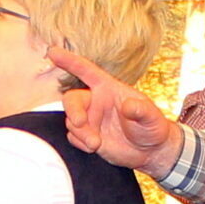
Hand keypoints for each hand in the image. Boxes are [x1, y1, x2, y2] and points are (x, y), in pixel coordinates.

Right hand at [51, 48, 184, 177]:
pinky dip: (80, 143)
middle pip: (72, 100)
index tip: (53, 52)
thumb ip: (141, 110)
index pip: (86, 71)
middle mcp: (96, 102)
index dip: (69, 61)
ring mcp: (91, 120)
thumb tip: (129, 106)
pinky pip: (73, 137)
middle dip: (73, 111)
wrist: (149, 151)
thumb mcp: (151, 116)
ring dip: (81, 133)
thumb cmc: (151, 127)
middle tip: (80, 123)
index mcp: (108, 88)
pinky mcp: (87, 136)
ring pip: (72, 122)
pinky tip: (95, 147)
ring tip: (96, 144)